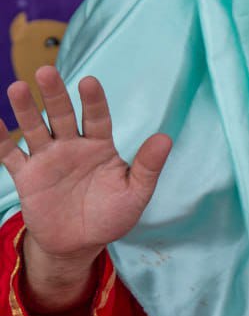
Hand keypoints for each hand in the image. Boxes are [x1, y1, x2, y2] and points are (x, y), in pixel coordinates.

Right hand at [3, 67, 170, 308]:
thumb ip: (147, 166)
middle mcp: (72, 146)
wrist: (80, 244)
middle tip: (46, 71)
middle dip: (55, 94)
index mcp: (100, 147)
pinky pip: (9, 154)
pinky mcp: (27, 176)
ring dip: (26, 109)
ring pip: (35, 129)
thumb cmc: (112, 216)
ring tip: (18, 86)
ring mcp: (47, 159)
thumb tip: (165, 138)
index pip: (97, 118)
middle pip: (62, 115)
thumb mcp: (135, 193)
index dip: (93, 100)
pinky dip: (0, 139)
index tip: (89, 81)